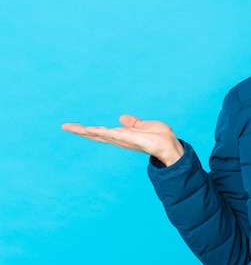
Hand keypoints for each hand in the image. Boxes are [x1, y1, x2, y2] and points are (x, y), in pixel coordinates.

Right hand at [62, 115, 183, 165]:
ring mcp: (122, 139)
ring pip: (100, 134)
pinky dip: (98, 132)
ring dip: (85, 131)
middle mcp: (120, 139)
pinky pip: (110, 134)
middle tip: (65, 126)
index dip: (90, 130)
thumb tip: (121, 118)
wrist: (170, 146)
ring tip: (70, 127)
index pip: (103, 132)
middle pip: (97, 135)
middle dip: (81, 131)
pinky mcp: (127, 138)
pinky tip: (88, 129)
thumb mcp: (145, 125)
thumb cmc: (160, 137)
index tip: (75, 127)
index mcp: (123, 136)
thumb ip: (133, 123)